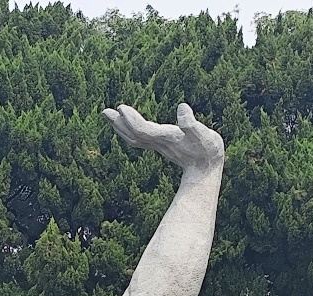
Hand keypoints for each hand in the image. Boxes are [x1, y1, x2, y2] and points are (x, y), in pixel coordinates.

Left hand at [102, 103, 224, 171]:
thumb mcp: (205, 136)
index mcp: (167, 138)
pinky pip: (139, 139)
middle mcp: (159, 143)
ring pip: (134, 138)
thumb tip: (182, 108)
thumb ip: (192, 125)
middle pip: (134, 134)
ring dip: (120, 127)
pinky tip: (124, 126)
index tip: (121, 108)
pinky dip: (129, 131)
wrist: (206, 170)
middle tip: (104, 112)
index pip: (144, 130)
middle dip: (119, 123)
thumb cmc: (208, 152)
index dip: (132, 120)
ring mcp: (158, 146)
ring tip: (109, 116)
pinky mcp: (160, 146)